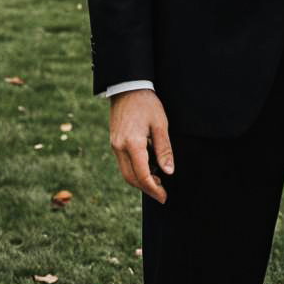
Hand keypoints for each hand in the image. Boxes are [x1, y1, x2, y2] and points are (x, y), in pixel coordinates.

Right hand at [109, 88, 173, 203]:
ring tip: (157, 180)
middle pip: (131, 178)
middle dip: (146, 188)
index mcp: (132, 144)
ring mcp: (114, 145)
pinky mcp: (114, 142)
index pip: (142, 175)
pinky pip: (123, 162)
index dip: (154, 189)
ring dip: (140, 180)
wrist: (127, 87)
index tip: (164, 196)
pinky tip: (147, 166)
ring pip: (126, 172)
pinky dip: (135, 169)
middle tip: (161, 193)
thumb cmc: (146, 103)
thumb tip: (169, 171)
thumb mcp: (160, 124)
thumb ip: (164, 149)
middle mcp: (120, 147)